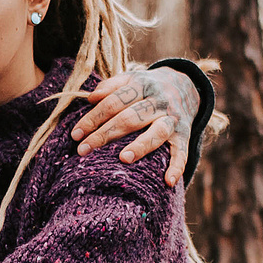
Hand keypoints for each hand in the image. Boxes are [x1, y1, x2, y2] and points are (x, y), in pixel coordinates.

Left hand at [72, 64, 200, 184]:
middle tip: (83, 150)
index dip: (93, 118)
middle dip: (105, 134)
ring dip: (141, 145)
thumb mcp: (131, 80)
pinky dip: (177, 166)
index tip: (75, 134)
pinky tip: (168, 181)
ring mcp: (172, 118)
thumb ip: (111, 86)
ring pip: (157, 131)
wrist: (186, 86)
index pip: (113, 102)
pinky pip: (182, 151)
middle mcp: (158, 101)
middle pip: (130, 118)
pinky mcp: (185, 135)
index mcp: (142, 85)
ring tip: (123, 158)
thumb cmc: (147, 89)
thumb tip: (91, 98)